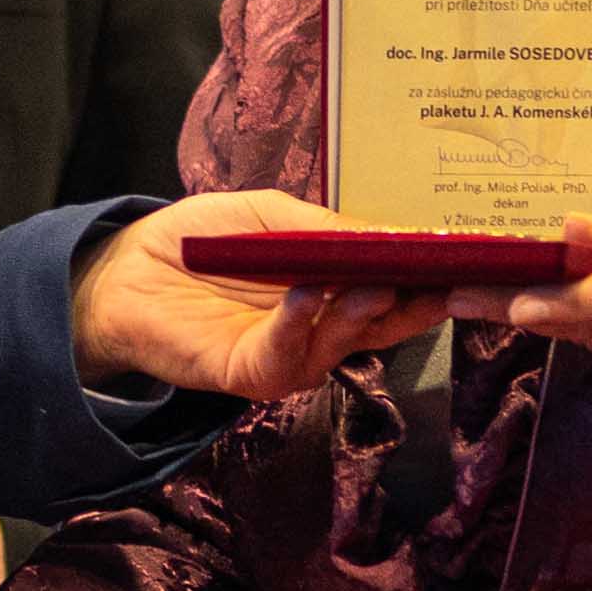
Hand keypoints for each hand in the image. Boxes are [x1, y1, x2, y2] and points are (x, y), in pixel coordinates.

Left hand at [73, 199, 451, 402]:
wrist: (126, 267)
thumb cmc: (200, 239)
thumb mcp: (271, 218)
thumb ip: (326, 230)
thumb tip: (392, 234)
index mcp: (334, 291)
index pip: (395, 290)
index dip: (428, 277)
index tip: (465, 257)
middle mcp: (320, 329)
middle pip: (383, 325)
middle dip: (414, 303)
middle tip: (443, 279)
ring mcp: (288, 356)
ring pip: (341, 343)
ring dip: (360, 313)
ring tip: (374, 283)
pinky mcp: (248, 373)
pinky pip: (284, 354)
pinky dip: (297, 324)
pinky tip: (305, 294)